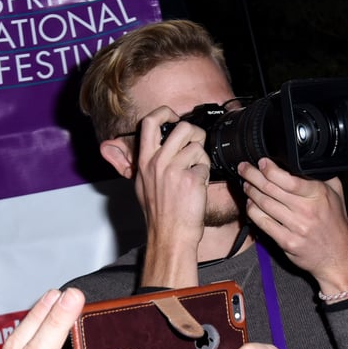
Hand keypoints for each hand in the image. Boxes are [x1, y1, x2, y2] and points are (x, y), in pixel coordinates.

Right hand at [133, 107, 210, 287]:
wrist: (170, 236)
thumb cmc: (159, 214)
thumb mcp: (142, 185)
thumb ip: (147, 162)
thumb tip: (153, 145)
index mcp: (144, 161)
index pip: (149, 122)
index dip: (165, 112)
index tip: (173, 116)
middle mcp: (157, 162)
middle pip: (182, 127)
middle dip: (195, 133)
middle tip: (195, 145)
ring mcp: (174, 170)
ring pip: (198, 146)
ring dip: (202, 158)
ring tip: (195, 173)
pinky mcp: (191, 179)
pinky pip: (206, 165)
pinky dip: (205, 176)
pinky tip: (197, 188)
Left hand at [238, 159, 347, 294]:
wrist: (337, 256)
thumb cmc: (335, 224)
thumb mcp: (336, 195)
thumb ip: (321, 177)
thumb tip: (304, 161)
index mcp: (319, 195)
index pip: (288, 179)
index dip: (270, 169)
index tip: (261, 163)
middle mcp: (307, 210)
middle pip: (271, 189)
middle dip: (253, 176)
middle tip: (244, 169)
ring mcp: (296, 227)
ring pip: (264, 205)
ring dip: (251, 193)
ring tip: (246, 185)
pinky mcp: (286, 242)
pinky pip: (263, 223)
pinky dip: (253, 212)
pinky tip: (250, 205)